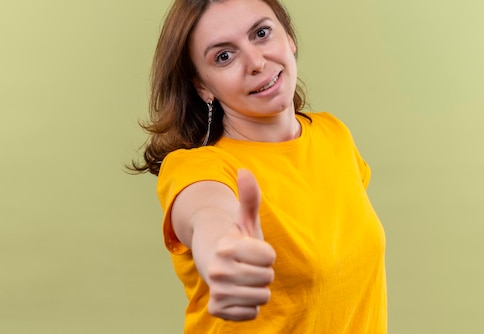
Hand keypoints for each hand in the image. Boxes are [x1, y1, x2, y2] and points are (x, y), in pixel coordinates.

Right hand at [205, 169, 275, 320]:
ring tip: (245, 279)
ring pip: (261, 297)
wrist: (215, 263)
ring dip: (258, 289)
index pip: (269, 257)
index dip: (266, 254)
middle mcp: (217, 268)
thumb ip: (249, 197)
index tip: (254, 250)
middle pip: (267, 278)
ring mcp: (216, 290)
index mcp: (227, 245)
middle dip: (264, 272)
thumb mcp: (245, 219)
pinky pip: (252, 313)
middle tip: (250, 266)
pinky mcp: (217, 309)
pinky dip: (250, 306)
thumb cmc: (237, 240)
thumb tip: (245, 171)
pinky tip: (239, 294)